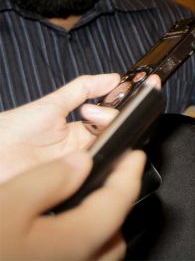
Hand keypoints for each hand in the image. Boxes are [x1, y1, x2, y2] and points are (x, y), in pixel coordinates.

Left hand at [0, 74, 121, 184]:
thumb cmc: (14, 130)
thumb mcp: (53, 104)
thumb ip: (83, 89)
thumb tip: (113, 78)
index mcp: (77, 133)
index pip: (108, 122)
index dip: (111, 112)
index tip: (104, 104)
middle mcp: (80, 151)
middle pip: (111, 136)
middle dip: (109, 121)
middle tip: (89, 114)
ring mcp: (76, 167)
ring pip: (105, 153)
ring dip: (103, 139)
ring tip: (88, 126)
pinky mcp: (71, 182)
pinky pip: (93, 173)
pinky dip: (96, 161)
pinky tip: (87, 149)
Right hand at [0, 149, 145, 260]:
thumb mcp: (7, 202)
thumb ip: (50, 180)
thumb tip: (82, 162)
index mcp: (76, 243)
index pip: (120, 203)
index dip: (129, 174)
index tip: (134, 157)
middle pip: (114, 237)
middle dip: (115, 207)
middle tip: (106, 181)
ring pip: (98, 257)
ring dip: (98, 233)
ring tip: (79, 209)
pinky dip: (79, 251)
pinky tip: (56, 239)